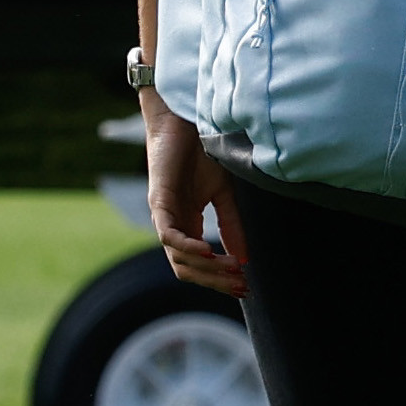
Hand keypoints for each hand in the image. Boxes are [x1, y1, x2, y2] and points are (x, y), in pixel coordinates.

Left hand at [139, 96, 242, 296]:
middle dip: (215, 282)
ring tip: (231, 269)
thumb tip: (243, 259)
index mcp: (187, 225)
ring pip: (178, 259)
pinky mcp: (158, 201)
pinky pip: (168, 235)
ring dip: (206, 269)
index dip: (220, 280)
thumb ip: (230, 225)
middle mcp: (172, 226)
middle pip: (187, 270)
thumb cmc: (200, 152)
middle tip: (242, 285)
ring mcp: (163, 215)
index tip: (246, 286)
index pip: (198, 266)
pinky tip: (208, 252)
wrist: (183, 119)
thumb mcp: (222, 193)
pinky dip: (186, 247)